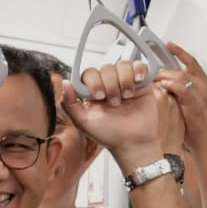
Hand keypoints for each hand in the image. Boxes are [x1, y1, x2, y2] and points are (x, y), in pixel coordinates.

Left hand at [61, 60, 184, 169]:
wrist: (133, 142)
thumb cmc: (109, 134)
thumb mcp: (83, 122)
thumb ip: (69, 104)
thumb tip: (65, 84)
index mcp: (92, 91)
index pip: (90, 73)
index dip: (94, 81)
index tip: (99, 96)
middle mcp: (108, 84)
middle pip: (107, 68)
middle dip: (110, 85)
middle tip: (114, 102)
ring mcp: (125, 82)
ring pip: (123, 65)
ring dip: (124, 80)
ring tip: (127, 96)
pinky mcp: (141, 82)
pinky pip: (139, 66)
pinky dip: (139, 70)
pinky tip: (137, 82)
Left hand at [153, 43, 206, 147]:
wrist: (203, 140)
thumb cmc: (194, 123)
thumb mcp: (186, 101)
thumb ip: (177, 89)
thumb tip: (163, 81)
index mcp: (202, 82)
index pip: (190, 61)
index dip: (179, 51)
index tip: (168, 45)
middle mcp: (203, 86)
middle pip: (182, 69)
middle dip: (165, 70)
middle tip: (153, 74)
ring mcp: (200, 94)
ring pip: (181, 76)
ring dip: (166, 77)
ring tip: (156, 81)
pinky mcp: (195, 104)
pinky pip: (182, 89)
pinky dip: (171, 86)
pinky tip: (163, 87)